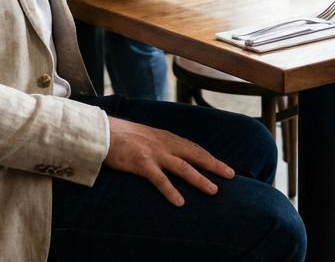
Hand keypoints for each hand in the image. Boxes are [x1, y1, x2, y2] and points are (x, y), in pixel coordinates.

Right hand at [105, 117, 233, 205]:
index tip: (223, 166)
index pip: (194, 148)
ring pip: (183, 168)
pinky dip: (170, 191)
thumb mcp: (149, 136)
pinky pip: (159, 179)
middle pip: (195, 155)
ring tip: (213, 191)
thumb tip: (175, 154)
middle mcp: (165, 144)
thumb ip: (163, 144)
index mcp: (167, 137)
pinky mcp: (142, 164)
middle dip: (214, 165)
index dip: (210, 157)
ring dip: (200, 179)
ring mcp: (155, 154)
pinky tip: (180, 202)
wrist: (105, 132)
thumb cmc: (125, 136)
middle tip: (230, 175)